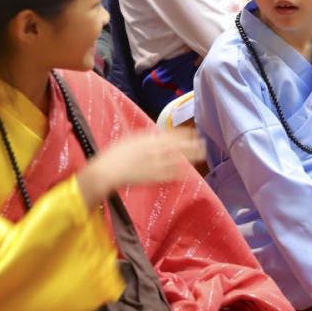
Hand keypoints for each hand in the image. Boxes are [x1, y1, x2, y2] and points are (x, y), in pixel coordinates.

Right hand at [76, 127, 204, 206]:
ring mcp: (155, 164)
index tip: (194, 132)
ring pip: (178, 159)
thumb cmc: (115, 154)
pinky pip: (170, 175)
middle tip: (204, 143)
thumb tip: (157, 136)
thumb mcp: (131, 140)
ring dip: (191, 157)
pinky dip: (179, 173)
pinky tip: (188, 172)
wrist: (107, 171)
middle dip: (192, 144)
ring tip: (202, 155)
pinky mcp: (153, 177)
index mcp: (148, 140)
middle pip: (179, 146)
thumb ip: (145, 138)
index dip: (184, 133)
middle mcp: (155, 150)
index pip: (171, 135)